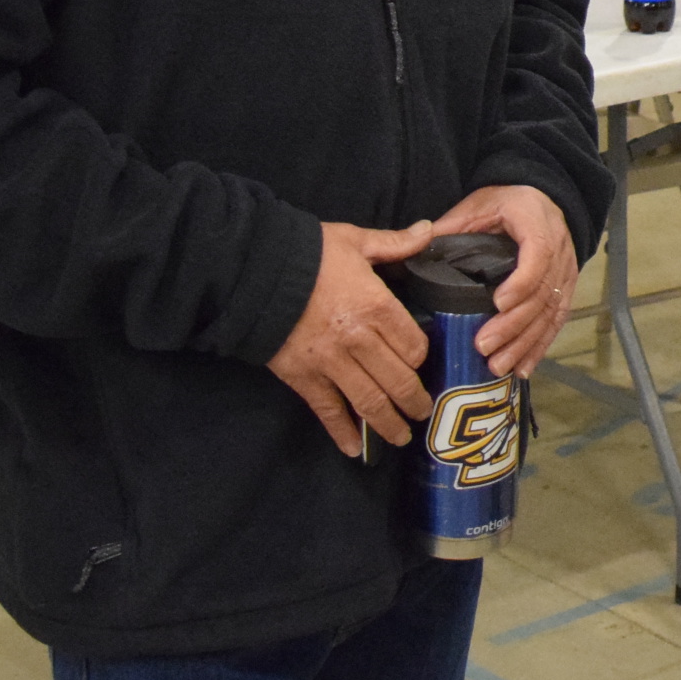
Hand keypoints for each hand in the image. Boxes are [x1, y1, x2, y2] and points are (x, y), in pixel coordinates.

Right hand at [269, 219, 437, 456]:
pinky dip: (342, 432)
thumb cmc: (308, 253)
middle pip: (398, 380)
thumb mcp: (355, 241)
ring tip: (401, 436)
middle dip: (414, 401)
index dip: (421, 357)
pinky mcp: (303, 378)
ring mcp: (330, 363)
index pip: (414, 346)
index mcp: (377, 306)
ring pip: (369, 401)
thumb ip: (394, 244)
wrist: (252, 271)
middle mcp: (358, 340)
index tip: (422, 362)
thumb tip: (428, 231)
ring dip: (389, 424)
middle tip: (424, 412)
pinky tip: (354, 448)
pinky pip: (327, 411)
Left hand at [426, 182, 578, 379]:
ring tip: (498, 365)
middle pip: (542, 293)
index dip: (521, 282)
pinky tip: (523, 369)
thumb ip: (453, 226)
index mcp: (536, 222)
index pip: (538, 254)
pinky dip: (540, 347)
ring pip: (550, 313)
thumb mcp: (478, 205)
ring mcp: (566, 271)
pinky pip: (556, 322)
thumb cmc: (506, 201)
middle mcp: (559, 249)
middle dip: (513, 325)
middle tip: (483, 346)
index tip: (497, 304)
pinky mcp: (566, 290)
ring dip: (525, 343)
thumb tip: (417, 249)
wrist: (542, 198)